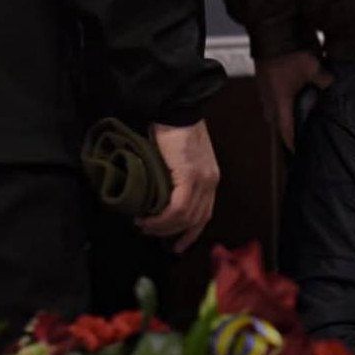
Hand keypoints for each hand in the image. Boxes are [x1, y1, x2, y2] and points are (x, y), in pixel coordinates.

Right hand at [135, 120, 219, 252]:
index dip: (191, 232)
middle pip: (196, 219)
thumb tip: (157, 196)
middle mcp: (210, 182)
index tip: (176, 245)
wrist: (176, 109)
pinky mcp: (190, 177)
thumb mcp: (178, 158)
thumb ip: (174, 177)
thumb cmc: (172, 129)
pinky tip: (148, 219)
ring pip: (186, 217)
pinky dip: (162, 218)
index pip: (204, 213)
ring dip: (163, 226)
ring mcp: (203, 180)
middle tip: (151, 234)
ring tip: (144, 226)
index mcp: (210, 178)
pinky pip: (178, 208)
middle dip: (173, 232)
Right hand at [254, 51, 333, 151]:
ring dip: (280, 113)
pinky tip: (287, 94)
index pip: (286, 130)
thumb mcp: (312, 67)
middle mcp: (269, 100)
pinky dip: (277, 100)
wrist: (269, 34)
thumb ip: (324, 80)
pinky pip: (269, 98)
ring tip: (292, 114)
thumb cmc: (287, 54)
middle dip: (284, 128)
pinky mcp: (262, 80)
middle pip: (275, 122)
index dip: (292, 142)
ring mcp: (263, 90)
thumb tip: (332, 85)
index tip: (296, 152)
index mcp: (280, 102)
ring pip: (271, 109)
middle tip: (295, 132)